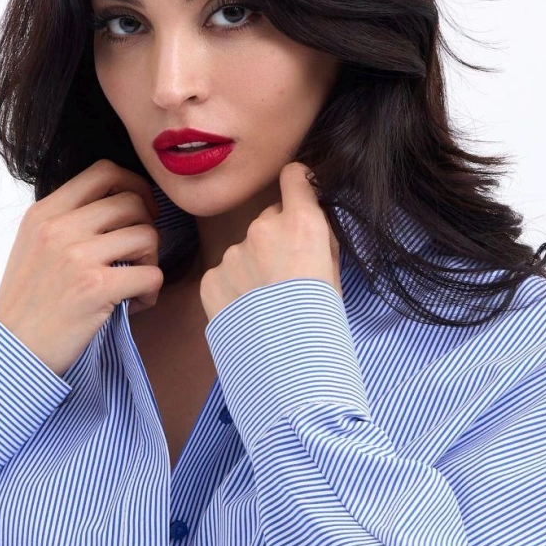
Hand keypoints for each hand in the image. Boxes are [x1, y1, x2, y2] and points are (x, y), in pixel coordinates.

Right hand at [0, 159, 162, 377]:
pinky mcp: (96, 288)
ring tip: (134, 282)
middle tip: (138, 255)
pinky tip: (135, 304)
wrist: (13, 349)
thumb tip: (118, 202)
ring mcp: (77, 257)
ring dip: (151, 260)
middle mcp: (59, 228)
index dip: (134, 184)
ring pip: (148, 236)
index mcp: (45, 213)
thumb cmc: (28, 302)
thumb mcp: (34, 245)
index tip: (141, 209)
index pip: (104, 171)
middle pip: (132, 203)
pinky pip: (151, 275)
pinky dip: (150, 292)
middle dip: (147, 227)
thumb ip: (67, 220)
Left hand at [199, 162, 341, 324]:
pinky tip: (247, 313)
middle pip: (269, 219)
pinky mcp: (211, 278)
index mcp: (302, 223)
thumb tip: (310, 220)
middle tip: (285, 275)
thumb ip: (318, 239)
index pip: (294, 177)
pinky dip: (233, 289)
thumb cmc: (322, 320)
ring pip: (244, 250)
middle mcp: (264, 229)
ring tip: (266, 303)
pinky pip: (224, 274)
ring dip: (253, 267)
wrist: (290, 367)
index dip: (297, 183)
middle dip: (276, 238)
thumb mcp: (334, 272)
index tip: (297, 190)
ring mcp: (233, 254)